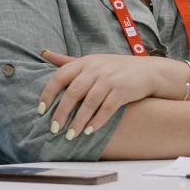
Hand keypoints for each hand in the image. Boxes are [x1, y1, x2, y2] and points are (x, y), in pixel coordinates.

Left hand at [38, 50, 181, 136]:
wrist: (148, 71)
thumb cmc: (115, 68)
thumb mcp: (91, 61)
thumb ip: (67, 61)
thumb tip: (44, 53)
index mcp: (85, 62)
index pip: (60, 76)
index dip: (48, 93)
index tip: (41, 110)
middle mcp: (96, 69)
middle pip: (73, 92)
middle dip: (62, 112)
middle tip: (54, 129)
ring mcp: (110, 80)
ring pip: (89, 103)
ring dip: (78, 121)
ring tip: (70, 135)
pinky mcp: (122, 91)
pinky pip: (106, 109)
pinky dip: (97, 121)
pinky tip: (89, 131)